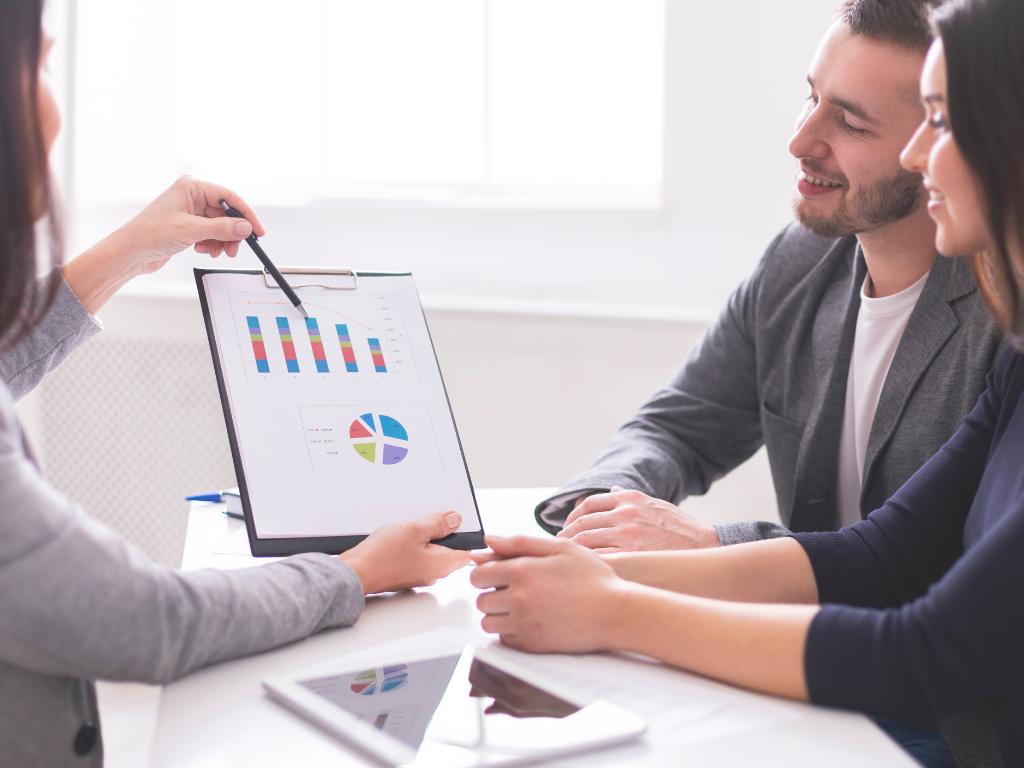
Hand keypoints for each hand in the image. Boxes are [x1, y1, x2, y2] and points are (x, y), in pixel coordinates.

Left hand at [113, 175, 265, 273]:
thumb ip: (222, 228)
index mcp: (192, 187)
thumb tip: (245, 227)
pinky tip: (204, 250)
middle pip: (226, 213)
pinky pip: (212, 233)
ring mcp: (191, 211)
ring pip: (220, 225)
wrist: (131, 252)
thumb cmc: (150, 234)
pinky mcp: (189, 225)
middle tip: (234, 248)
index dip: (246, 214)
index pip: (229, 197)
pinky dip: (213, 243)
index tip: (257, 230)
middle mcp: (192, 196)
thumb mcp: (191, 230)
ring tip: (215, 251)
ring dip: (222, 241)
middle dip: (232, 233)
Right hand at [339, 512, 470, 593]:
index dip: (463, 534)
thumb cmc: (383, 555)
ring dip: (423, 539)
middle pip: (447, 550)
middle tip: (427, 521)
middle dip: (441, 534)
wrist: (356, 572)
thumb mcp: (415, 530)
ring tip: (409, 528)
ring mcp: (417, 575)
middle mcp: (432, 573)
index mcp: (442, 564)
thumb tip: (455, 520)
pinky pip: (415, 556)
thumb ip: (439, 524)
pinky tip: (398, 537)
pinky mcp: (403, 574)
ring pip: (429, 552)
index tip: (453, 521)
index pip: (466, 550)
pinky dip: (410, 545)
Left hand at [469, 535, 623, 652]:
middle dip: (492, 594)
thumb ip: (520, 542)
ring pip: (488, 622)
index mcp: (522, 571)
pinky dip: (511, 631)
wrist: (615, 613)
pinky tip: (530, 620)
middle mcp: (518, 598)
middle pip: (481, 600)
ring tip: (521, 606)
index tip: (497, 574)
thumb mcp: (560, 548)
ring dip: (498, 614)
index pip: (478, 574)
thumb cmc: (593, 579)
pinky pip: (504, 639)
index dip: (485, 573)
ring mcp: (524, 624)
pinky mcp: (531, 644)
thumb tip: (488, 540)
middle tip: (514, 590)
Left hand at [556, 487, 719, 552]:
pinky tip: (582, 570)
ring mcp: (628, 534)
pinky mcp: (632, 555)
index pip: (588, 504)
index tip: (566, 528)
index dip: (573, 517)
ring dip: (572, 550)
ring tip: (568, 559)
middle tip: (560, 546)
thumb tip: (610, 488)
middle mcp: (626, 513)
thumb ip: (630, 497)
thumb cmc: (680, 529)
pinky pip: (598, 558)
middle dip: (567, 536)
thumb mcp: (656, 504)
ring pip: (586, 541)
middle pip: (582, 524)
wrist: (705, 547)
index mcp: (629, 498)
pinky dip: (586, 563)